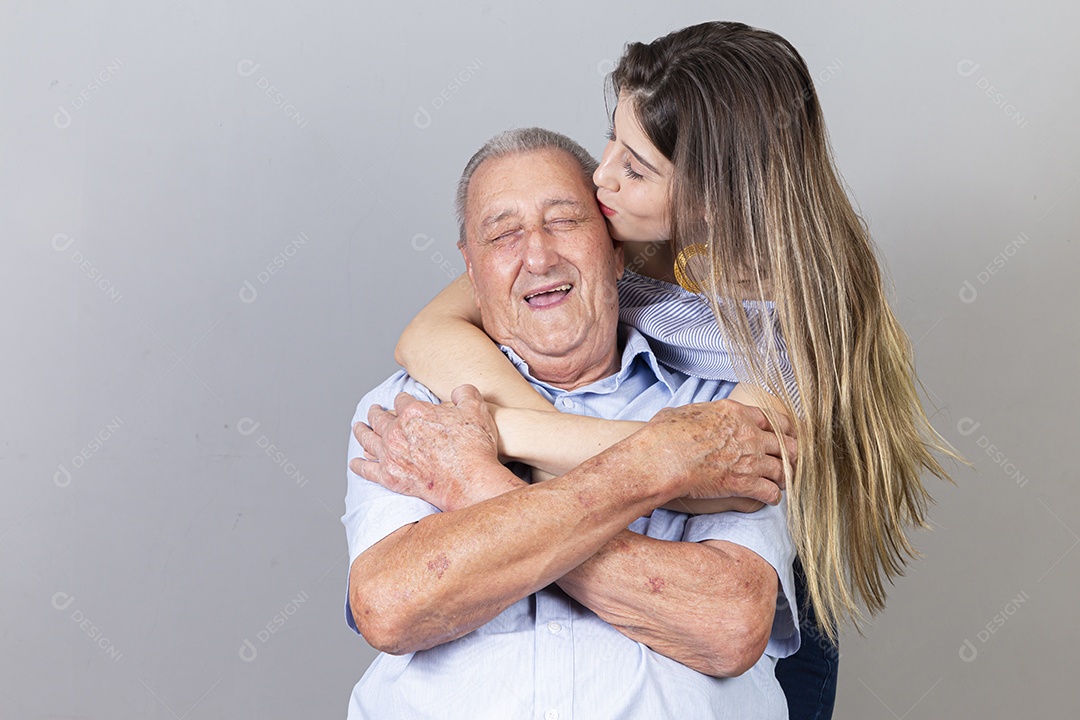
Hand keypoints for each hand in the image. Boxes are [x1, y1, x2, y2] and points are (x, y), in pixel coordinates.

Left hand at [350, 385, 505, 511]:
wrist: (470, 481)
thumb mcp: (476, 410)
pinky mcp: (390, 477)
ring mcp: (391, 455)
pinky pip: (367, 470)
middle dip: (376, 412)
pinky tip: (355, 462)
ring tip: (358, 427)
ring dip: (361, 432)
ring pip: (368, 439)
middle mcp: (397, 431)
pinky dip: (359, 465)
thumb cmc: (474, 446)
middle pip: (380, 418)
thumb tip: (459, 391)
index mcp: (414, 411)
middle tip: (374, 410)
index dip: (403, 399)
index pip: (402, 400)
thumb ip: (465, 393)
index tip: (403, 401)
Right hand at [634, 399, 796, 505]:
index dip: (783, 429)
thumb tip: (688, 416)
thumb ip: (698, 413)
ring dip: (784, 476)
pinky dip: (773, 497)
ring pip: (783, 469)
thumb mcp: (684, 411)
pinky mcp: (745, 483)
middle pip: (785, 443)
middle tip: (792, 461)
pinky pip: (771, 491)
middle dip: (791, 453)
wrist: (664, 457)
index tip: (786, 435)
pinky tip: (771, 499)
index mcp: (736, 413)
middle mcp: (749, 434)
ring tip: (782, 482)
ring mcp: (750, 458)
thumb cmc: (666, 434)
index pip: (772, 419)